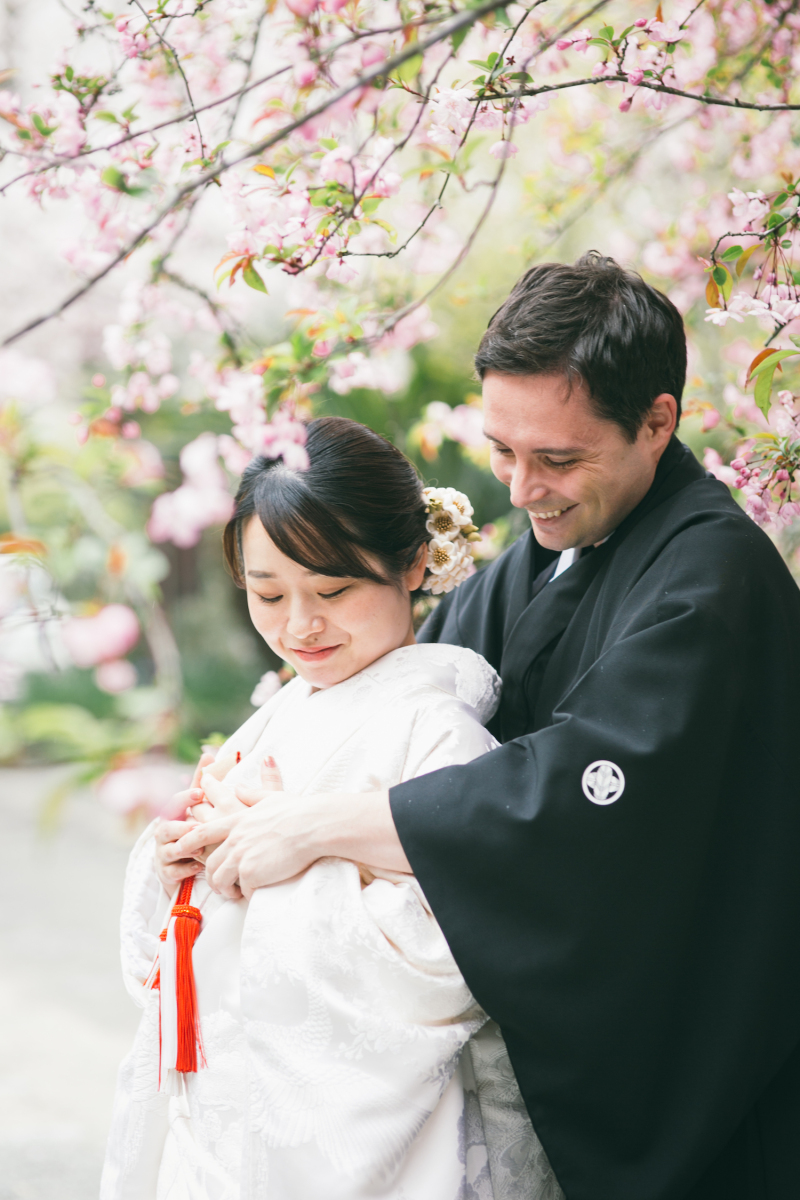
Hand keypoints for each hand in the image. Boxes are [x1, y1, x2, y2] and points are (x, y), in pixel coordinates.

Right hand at [152, 751, 213, 890]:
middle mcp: (164, 833)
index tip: (200, 792)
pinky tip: (197, 866)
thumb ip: (203, 780)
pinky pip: (172, 871)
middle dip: (181, 826)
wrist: (183, 862)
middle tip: (197, 826)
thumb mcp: (198, 804)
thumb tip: (209, 753)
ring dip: (184, 848)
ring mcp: (163, 853)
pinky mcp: (166, 872)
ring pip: (168, 850)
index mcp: (173, 814)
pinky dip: (184, 869)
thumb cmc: (193, 827)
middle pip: (166, 827)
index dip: (185, 797)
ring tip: (199, 848)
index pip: (174, 803)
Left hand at [176, 755, 285, 896]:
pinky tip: (256, 894)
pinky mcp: (250, 873)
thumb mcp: (272, 798)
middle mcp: (234, 838)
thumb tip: (240, 786)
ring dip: (226, 890)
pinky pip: (242, 890)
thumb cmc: (299, 811)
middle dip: (212, 877)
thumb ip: (252, 795)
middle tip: (220, 886)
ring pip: (220, 880)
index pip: (202, 832)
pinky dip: (248, 894)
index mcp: (237, 820)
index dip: (187, 840)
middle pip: (210, 863)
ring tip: (235, 894)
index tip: (179, 848)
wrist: (313, 827)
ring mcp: (240, 856)